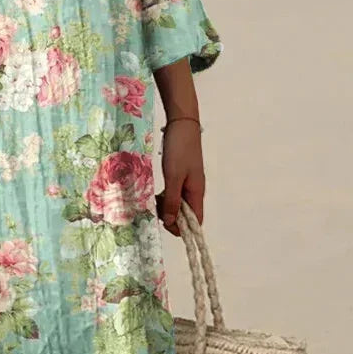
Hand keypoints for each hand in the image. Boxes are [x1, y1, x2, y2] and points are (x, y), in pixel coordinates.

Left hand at [155, 119, 204, 236]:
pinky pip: (175, 193)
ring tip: (154, 202)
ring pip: (180, 204)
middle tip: (155, 212)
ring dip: (168, 207)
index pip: (196, 221)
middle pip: (187, 214)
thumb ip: (172, 200)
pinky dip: (167, 196)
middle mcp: (195, 190)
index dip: (182, 229)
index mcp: (197, 193)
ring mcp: (189, 182)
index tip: (165, 226)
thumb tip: (171, 222)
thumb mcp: (173, 177)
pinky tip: (157, 194)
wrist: (182, 124)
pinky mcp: (182, 175)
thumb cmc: (179, 149)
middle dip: (172, 218)